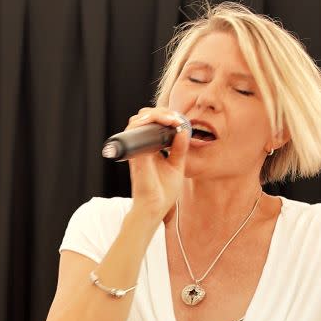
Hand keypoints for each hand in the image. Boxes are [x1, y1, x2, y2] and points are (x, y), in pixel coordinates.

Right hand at [124, 106, 190, 222]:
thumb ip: (179, 148)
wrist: (155, 208)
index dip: (164, 117)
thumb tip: (183, 130)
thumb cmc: (163, 193)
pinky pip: (137, 129)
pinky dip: (151, 120)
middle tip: (176, 118)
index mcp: (150, 150)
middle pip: (144, 118)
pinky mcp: (136, 152)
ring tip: (173, 119)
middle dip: (161, 112)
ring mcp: (137, 150)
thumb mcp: (176, 165)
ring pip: (138, 119)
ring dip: (157, 114)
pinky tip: (167, 122)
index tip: (179, 121)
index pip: (152, 125)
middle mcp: (141, 148)